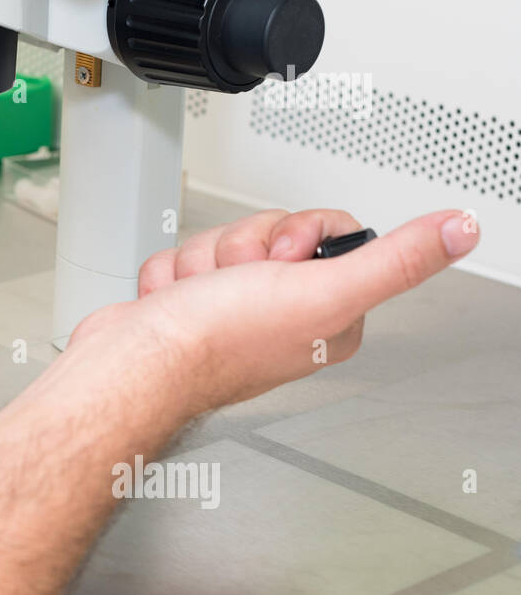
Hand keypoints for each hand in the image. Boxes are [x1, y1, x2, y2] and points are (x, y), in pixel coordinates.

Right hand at [60, 208, 479, 416]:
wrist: (134, 364)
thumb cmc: (216, 343)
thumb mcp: (324, 292)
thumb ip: (395, 260)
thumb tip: (459, 231)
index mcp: (330, 317)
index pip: (330, 233)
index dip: (297, 232)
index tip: (282, 257)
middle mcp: (285, 316)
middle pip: (273, 231)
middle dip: (242, 246)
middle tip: (237, 282)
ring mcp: (233, 309)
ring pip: (224, 240)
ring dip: (201, 261)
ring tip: (200, 298)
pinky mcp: (189, 305)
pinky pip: (184, 258)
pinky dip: (171, 275)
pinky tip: (175, 304)